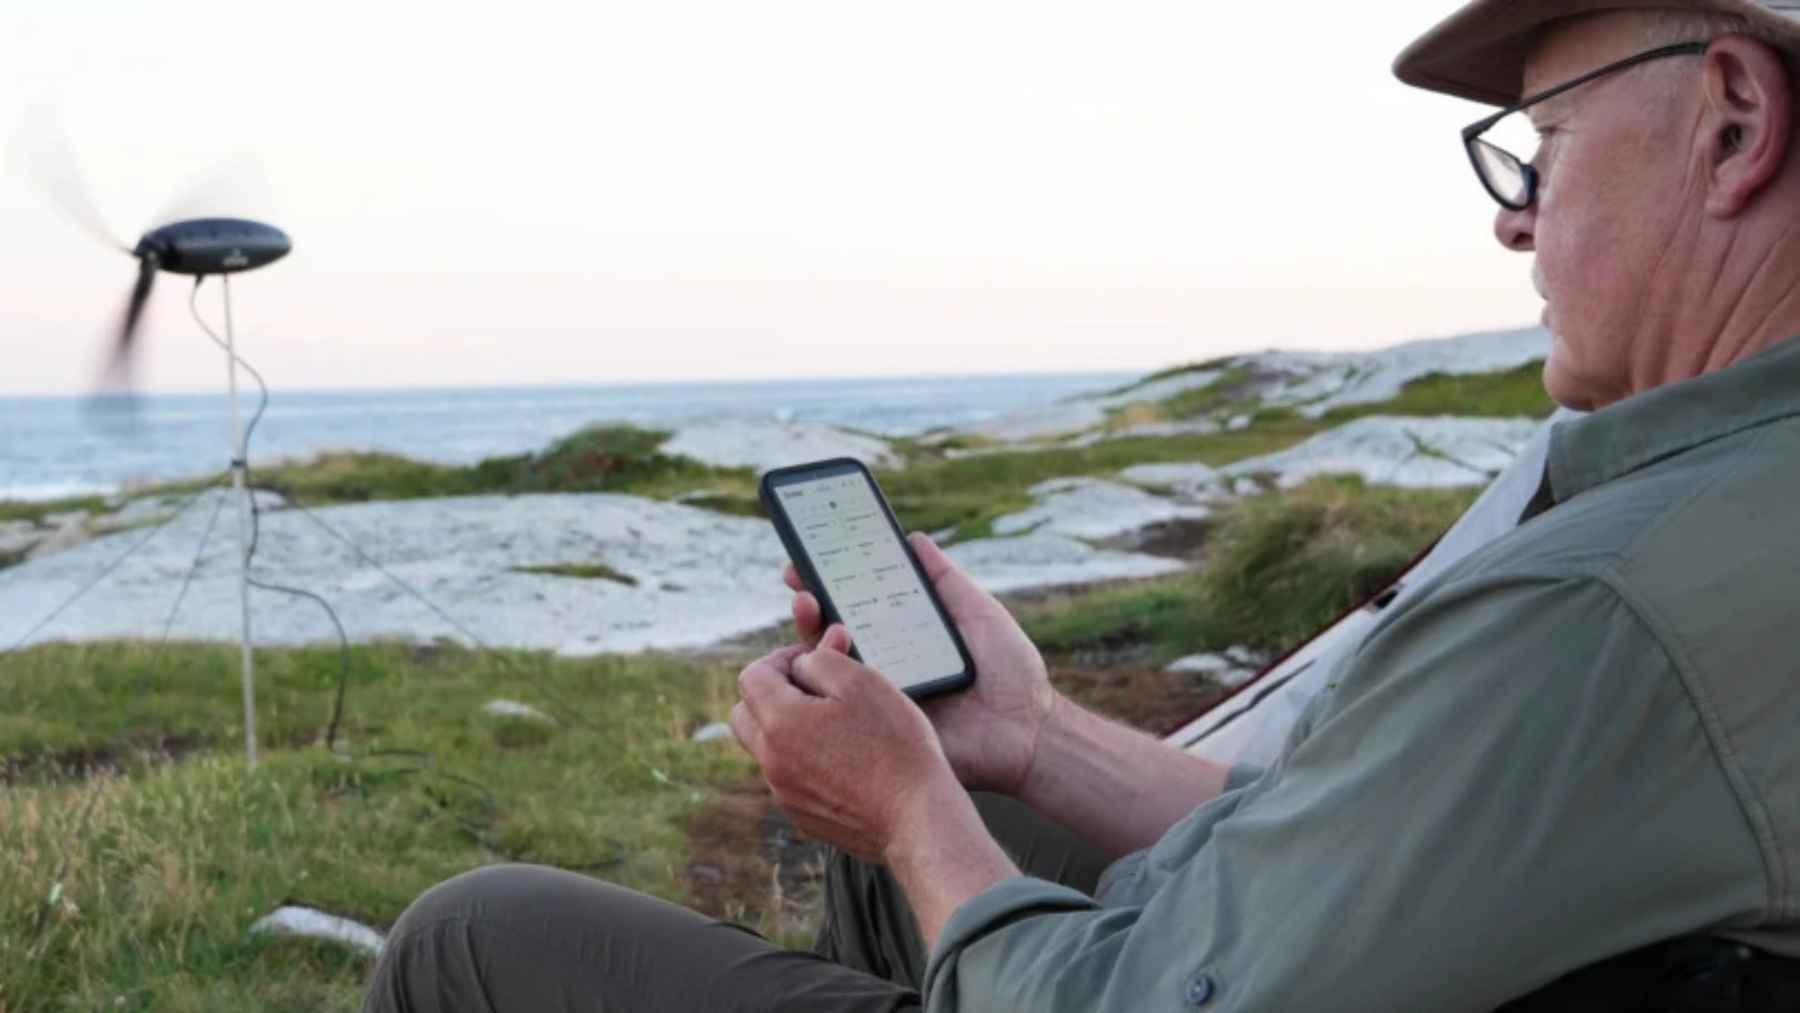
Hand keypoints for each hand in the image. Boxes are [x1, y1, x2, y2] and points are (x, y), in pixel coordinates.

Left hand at [730, 625, 958, 862]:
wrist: (916, 818)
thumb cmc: (894, 745)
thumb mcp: (861, 682)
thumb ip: (821, 660)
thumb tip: (802, 663)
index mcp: (779, 722)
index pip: (752, 676)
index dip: (782, 659)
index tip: (813, 660)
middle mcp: (771, 761)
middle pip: (745, 714)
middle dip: (772, 693)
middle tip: (814, 688)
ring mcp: (785, 793)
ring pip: (767, 748)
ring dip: (789, 728)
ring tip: (836, 724)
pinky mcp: (802, 815)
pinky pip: (790, 778)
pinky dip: (806, 761)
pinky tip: (848, 761)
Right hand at [783, 532, 1056, 796]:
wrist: (1028, 729)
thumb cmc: (1011, 670)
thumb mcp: (977, 612)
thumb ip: (944, 579)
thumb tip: (912, 537)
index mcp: (904, 636)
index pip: (857, 604)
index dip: (830, 581)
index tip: (807, 556)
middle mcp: (885, 663)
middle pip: (833, 631)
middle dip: (808, 601)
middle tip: (797, 579)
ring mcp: (880, 694)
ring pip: (827, 665)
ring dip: (808, 633)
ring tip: (806, 604)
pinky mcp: (881, 725)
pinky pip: (842, 706)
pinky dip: (823, 680)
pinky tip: (816, 656)